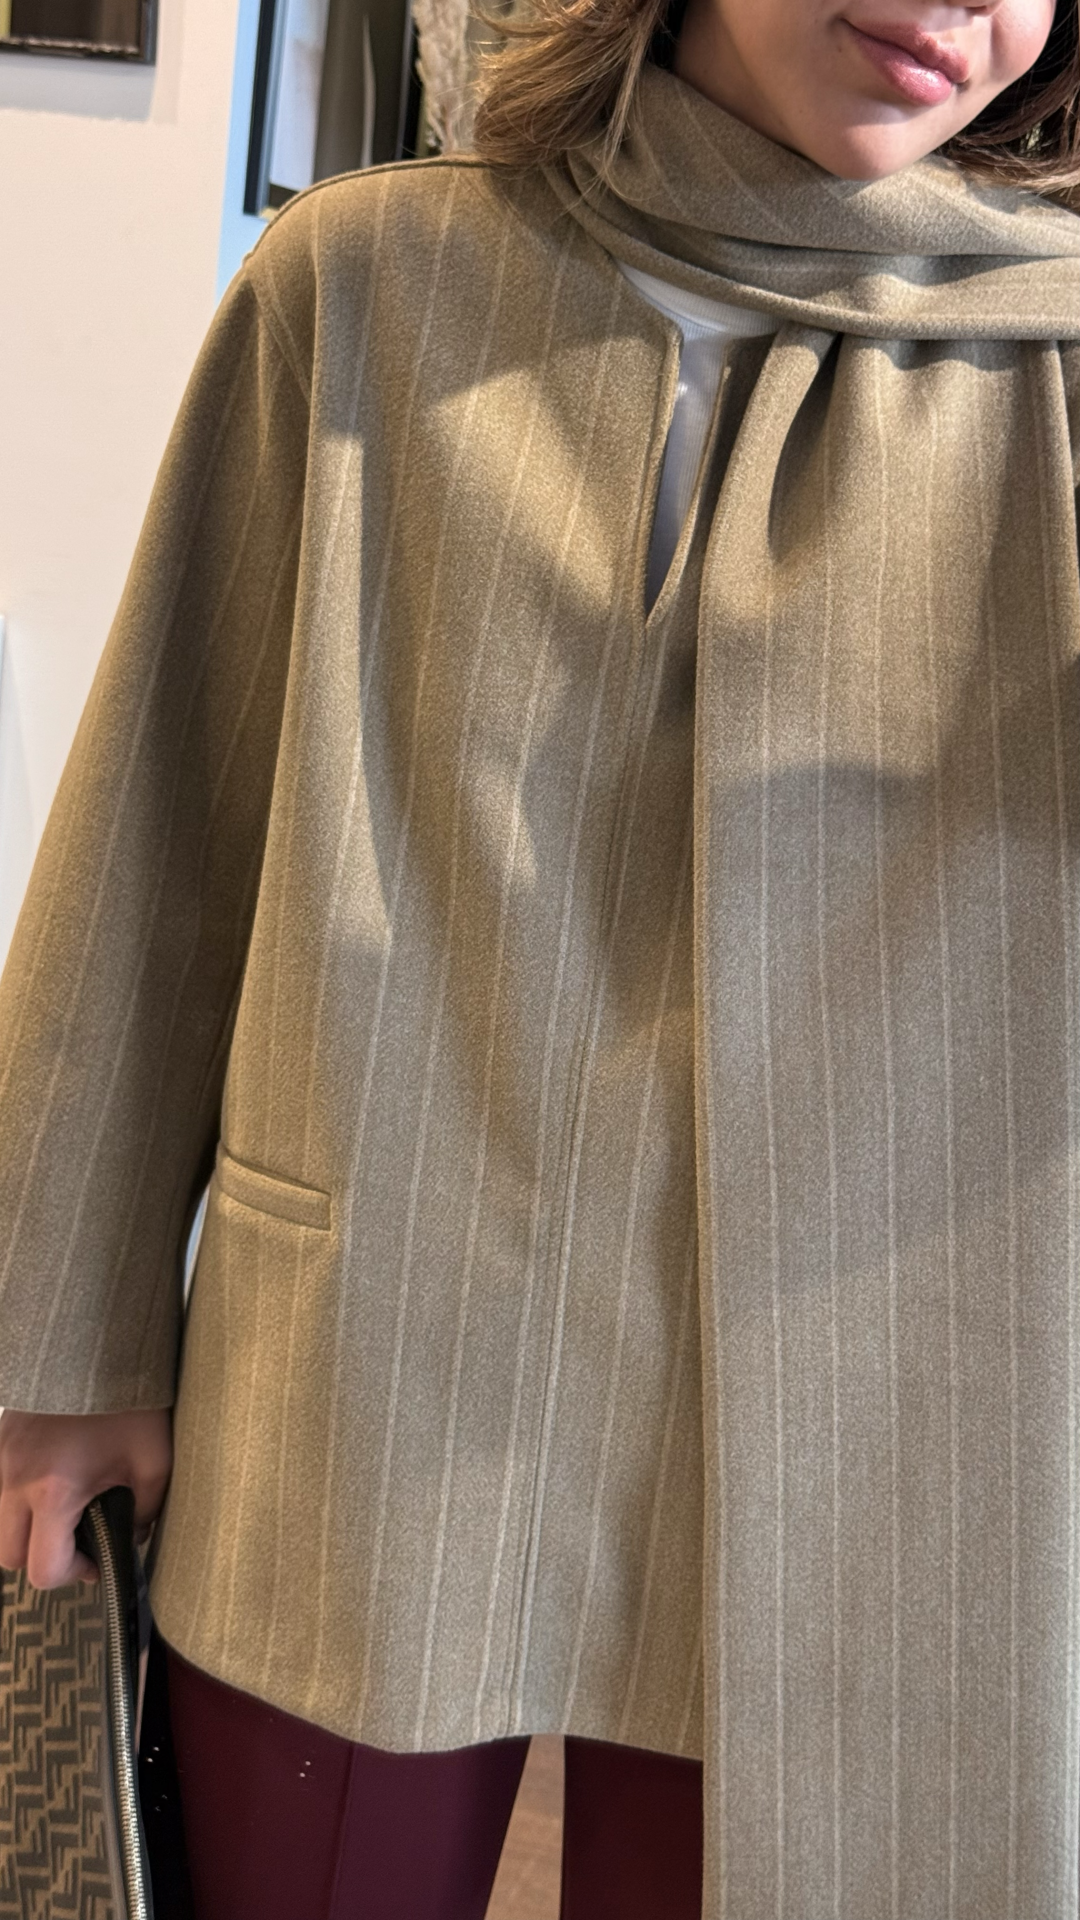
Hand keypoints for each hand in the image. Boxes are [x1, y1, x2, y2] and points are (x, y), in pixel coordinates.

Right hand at [0, 1406, 172, 1588]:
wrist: (98, 1341)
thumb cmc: (128, 1399)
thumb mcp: (153, 1459)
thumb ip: (145, 1508)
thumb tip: (134, 1534)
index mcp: (53, 1490)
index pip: (43, 1568)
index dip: (73, 1573)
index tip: (96, 1556)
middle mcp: (15, 1479)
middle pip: (8, 1555)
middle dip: (42, 1556)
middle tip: (78, 1537)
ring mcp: (1, 1459)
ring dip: (25, 1529)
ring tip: (62, 1510)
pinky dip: (17, 1498)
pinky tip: (50, 1480)